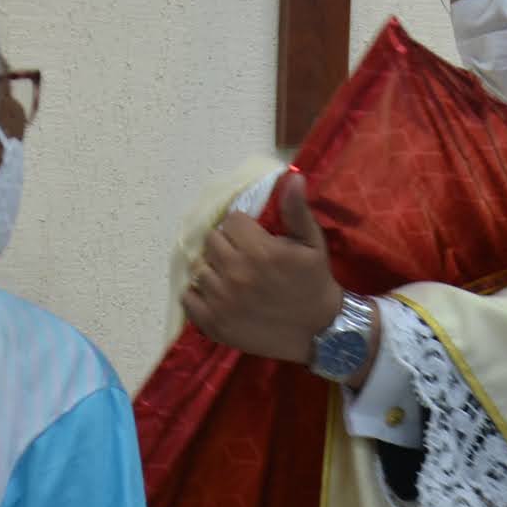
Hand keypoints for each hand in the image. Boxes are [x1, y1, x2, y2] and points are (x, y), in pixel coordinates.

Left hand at [182, 171, 343, 363]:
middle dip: (226, 246)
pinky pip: (187, 298)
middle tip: (242, 258)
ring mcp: (222, 300)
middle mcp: (236, 272)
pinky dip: (198, 295)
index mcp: (259, 250)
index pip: (230, 221)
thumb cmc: (314, 282)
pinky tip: (217, 296)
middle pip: (211, 242)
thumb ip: (296, 209)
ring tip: (231, 278)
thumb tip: (292, 176)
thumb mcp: (311, 242)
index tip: (254, 239)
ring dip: (212, 270)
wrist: (318, 331)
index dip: (242, 227)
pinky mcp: (214, 323)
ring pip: (199, 268)